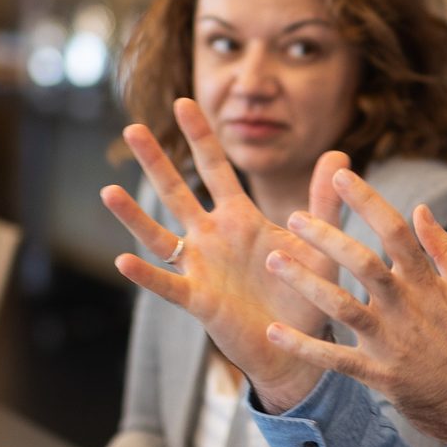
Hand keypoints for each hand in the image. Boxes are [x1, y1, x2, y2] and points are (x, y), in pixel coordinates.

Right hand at [101, 99, 345, 410]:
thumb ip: (325, 203)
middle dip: (156, 161)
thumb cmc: (305, 294)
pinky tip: (122, 260)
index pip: (217, 169)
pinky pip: (166, 284)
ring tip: (107, 191)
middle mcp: (212, 238)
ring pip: (159, 236)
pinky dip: (145, 274)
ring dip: (133, 215)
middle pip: (177, 192)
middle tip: (133, 127)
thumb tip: (339, 154)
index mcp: (240, 219)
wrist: (297, 346)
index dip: (202, 136)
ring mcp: (200, 268)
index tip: (185, 100)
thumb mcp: (320, 245)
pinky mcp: (198, 301)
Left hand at [262, 169, 446, 446]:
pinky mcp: (380, 375)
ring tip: (274, 260)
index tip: (341, 175)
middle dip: (326, 236)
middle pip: (362, 263)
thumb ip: (444, 249)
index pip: (395, 231)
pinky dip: (304, 346)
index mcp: (428, 284)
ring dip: (305, 282)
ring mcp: (391, 342)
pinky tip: (273, 331)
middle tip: (293, 217)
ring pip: (341, 306)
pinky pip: (335, 360)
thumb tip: (421, 209)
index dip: (367, 200)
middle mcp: (406, 308)